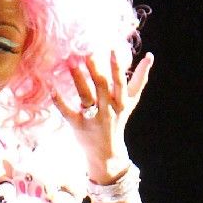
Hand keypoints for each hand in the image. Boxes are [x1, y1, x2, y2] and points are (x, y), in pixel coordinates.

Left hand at [54, 49, 152, 173]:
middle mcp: (108, 110)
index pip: (120, 83)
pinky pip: (68, 113)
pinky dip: (59, 101)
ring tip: (70, 64)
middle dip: (95, 70)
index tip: (113, 48)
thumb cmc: (118, 120)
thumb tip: (150, 56)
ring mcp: (92, 119)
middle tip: (87, 52)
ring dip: (78, 80)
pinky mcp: (78, 126)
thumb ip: (140, 79)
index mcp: (121, 102)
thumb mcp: (131, 101)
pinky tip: (52, 88)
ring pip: (85, 97)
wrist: (106, 153)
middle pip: (102, 88)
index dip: (117, 67)